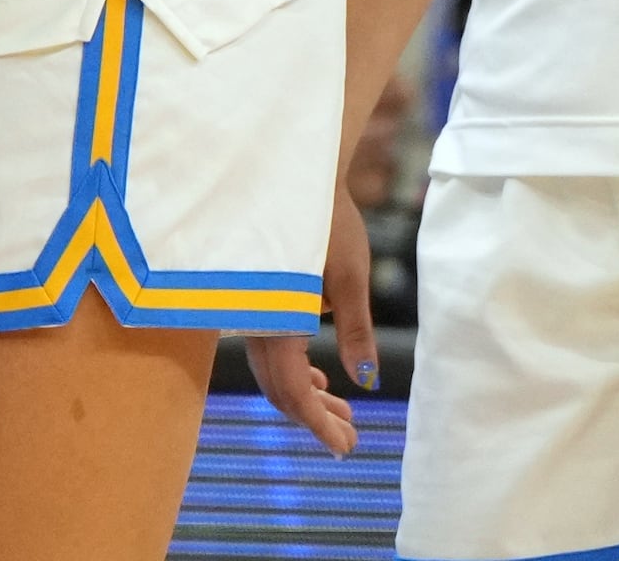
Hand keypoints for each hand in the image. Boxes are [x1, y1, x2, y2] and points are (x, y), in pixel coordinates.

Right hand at [248, 183, 375, 455]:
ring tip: (345, 412)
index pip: (292, 391)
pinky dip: (297, 371)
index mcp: (276, 320)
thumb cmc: (325, 219)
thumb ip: (356, 331)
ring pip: (274, 371)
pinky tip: (323, 377)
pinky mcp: (257, 299)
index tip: (344, 447)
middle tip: (350, 440)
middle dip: (315, 418)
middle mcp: (255, 321)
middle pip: (280, 388)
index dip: (318, 424)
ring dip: (308, 396)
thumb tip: (366, 382)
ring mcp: (252, 312)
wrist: (292, 172)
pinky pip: (270, 350)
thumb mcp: (351, 276)